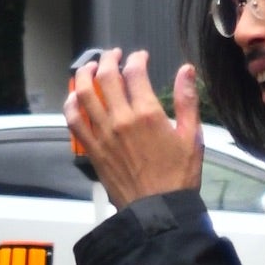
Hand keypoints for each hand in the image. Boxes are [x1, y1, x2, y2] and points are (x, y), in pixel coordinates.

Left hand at [65, 48, 200, 209]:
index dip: (136, 59)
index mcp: (148, 114)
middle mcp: (121, 119)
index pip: (135, 73)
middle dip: (108, 59)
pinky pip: (73, 120)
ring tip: (89, 67)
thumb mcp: (193, 137)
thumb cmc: (179, 177)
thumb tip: (186, 71)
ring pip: (84, 93)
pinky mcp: (92, 148)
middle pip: (105, 77)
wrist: (159, 210)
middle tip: (113, 55)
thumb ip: (187, 101)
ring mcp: (103, 134)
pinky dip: (71, 103)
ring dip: (84, 74)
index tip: (140, 57)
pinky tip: (75, 97)